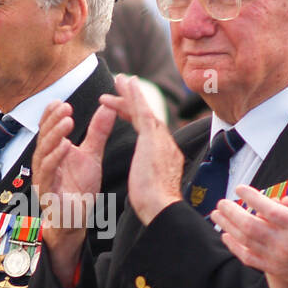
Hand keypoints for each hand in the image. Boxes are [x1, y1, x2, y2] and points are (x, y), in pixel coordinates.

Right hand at [33, 98, 115, 279]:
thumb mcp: (92, 155)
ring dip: (55, 135)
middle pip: (44, 137)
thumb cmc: (79, 188)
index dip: (51, 115)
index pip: (48, 129)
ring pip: (44, 152)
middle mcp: (44, 162)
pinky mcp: (48, 192)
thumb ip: (98, 132)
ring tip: (68, 121)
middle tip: (66, 107)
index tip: (60, 101)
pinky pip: (48, 173)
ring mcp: (44, 178)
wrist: (76, 219)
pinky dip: (55, 158)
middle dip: (53, 120)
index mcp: (53, 152)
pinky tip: (65, 146)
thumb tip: (108, 106)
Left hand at [99, 74, 182, 225]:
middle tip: (122, 85)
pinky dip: (134, 95)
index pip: (149, 132)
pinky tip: (126, 83)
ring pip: (145, 109)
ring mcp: (161, 139)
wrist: (162, 208)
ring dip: (132, 93)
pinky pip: (142, 110)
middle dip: (134, 101)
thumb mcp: (153, 189)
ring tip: (120, 79)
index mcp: (166, 156)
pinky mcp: (152, 137)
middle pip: (148, 117)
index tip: (125, 111)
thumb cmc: (156, 206)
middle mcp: (166, 144)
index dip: (136, 118)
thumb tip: (149, 184)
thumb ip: (152, 180)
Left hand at [210, 170, 287, 287]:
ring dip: (229, 227)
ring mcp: (277, 258)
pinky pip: (249, 258)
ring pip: (247, 241)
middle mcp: (286, 244)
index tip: (240, 188)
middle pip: (252, 226)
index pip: (271, 211)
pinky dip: (235, 247)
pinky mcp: (274, 269)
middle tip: (221, 202)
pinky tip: (226, 237)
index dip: (253, 198)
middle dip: (233, 213)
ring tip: (216, 215)